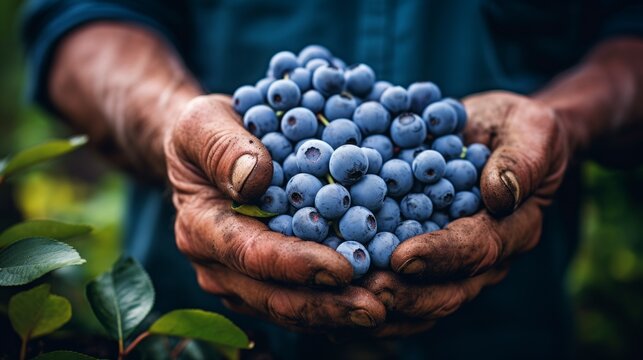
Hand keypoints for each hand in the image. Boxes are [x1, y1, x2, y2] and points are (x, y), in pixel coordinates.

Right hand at [164, 95, 385, 330]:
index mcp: (201, 227)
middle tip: (377, 308)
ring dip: (335, 313)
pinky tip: (372, 298)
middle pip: (274, 296)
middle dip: (326, 305)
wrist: (206, 154)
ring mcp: (239, 280)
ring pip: (288, 309)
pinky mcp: (261, 283)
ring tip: (384, 309)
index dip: (297, 264)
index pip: (252, 254)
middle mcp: (217, 265)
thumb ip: (223, 148)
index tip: (343, 268)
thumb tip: (255, 180)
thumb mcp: (204, 123)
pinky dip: (333, 304)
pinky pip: (298, 301)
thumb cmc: (206, 133)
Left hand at [361, 91, 569, 335]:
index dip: (441, 255)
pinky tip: (337, 296)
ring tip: (344, 298)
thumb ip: (522, 160)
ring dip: (384, 304)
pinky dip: (370, 294)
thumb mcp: (531, 129)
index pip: (477, 248)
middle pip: (448, 289)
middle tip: (365, 290)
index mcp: (512, 227)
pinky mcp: (425, 257)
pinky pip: (402, 285)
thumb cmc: (515, 128)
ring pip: (422, 298)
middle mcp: (484, 256)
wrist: (495, 134)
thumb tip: (499, 194)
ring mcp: (453, 263)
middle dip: (407, 294)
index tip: (403, 257)